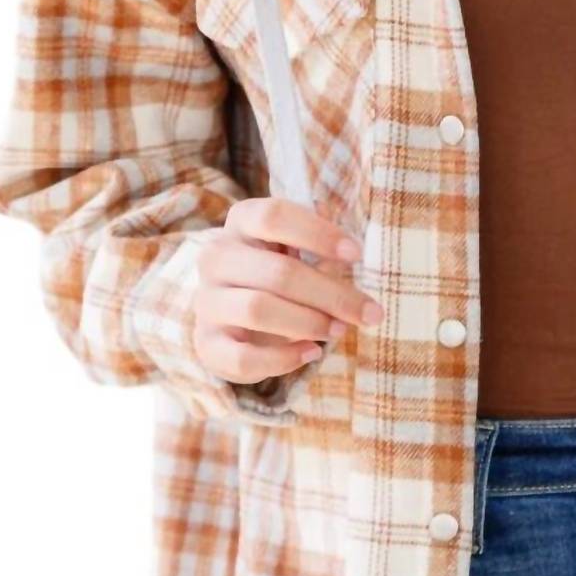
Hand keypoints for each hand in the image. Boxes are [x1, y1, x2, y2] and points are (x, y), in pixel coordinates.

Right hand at [195, 197, 383, 385]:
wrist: (233, 320)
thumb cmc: (276, 278)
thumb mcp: (297, 252)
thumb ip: (321, 247)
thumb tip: (351, 249)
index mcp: (240, 224)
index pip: (273, 216)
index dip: (317, 233)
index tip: (356, 254)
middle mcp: (216, 258)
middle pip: (277, 272)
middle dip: (331, 294)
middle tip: (368, 312)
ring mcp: (207, 302)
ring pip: (258, 310)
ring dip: (309, 323)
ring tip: (338, 330)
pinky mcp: (208, 344)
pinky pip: (244, 356)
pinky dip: (284, 358)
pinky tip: (311, 352)